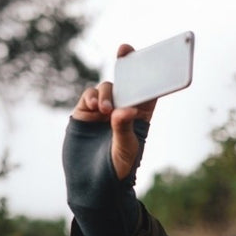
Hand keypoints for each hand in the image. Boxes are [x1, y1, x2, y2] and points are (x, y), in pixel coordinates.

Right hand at [70, 44, 156, 179]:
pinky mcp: (84, 115)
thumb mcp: (125, 150)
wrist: (93, 185)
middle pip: (126, 83)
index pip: (148, 92)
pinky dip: (91, 98)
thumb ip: (124, 128)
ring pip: (106, 89)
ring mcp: (102, 112)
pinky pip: (88, 97)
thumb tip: (125, 110)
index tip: (152, 58)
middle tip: (125, 51)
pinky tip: (93, 107)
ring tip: (104, 110)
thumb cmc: (118, 170)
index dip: (150, 74)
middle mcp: (122, 111)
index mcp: (140, 118)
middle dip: (126, 66)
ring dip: (106, 94)